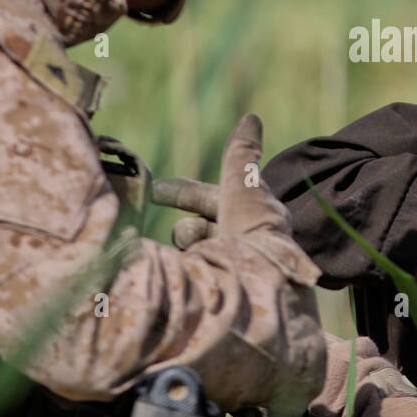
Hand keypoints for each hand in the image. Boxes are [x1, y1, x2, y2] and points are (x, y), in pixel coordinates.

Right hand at [158, 115, 318, 283]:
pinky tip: (189, 278)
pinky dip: (185, 274)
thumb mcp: (244, 187)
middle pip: (195, 230)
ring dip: (191, 254)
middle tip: (184, 239)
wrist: (262, 295)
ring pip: (191, 254)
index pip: (208, 198)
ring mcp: (229, 273)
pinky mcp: (216, 299)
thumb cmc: (253, 235)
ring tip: (203, 262)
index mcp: (248, 217)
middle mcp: (240, 244)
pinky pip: (187, 278)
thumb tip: (251, 117)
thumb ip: (241, 154)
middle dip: (187, 231)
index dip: (179, 192)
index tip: (153, 189)